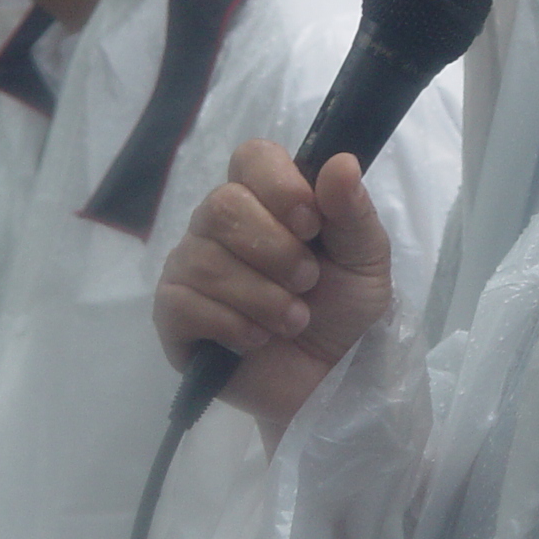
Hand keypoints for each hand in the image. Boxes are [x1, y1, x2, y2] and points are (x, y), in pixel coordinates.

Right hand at [155, 142, 392, 428]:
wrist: (326, 381)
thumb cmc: (344, 310)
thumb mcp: (365, 259)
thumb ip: (352, 210)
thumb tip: (342, 161)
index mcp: (267, 198)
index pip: (252, 157)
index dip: (279, 185)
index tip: (311, 224)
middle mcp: (220, 223)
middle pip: (222, 205)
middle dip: (275, 250)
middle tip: (307, 282)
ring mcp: (190, 265)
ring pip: (205, 259)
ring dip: (262, 297)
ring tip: (294, 321)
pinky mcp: (173, 312)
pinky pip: (184, 303)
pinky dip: (231, 325)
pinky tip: (256, 340)